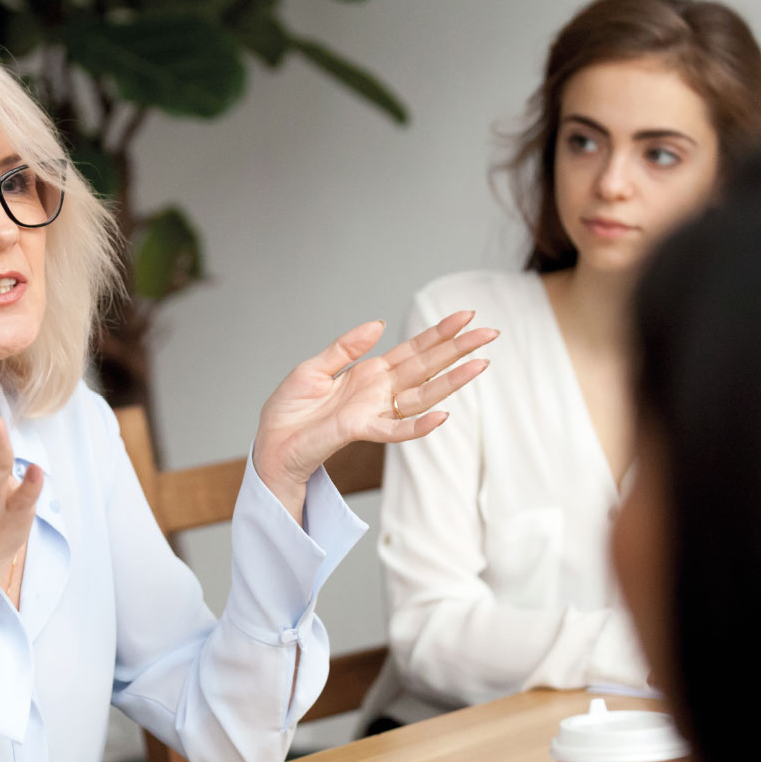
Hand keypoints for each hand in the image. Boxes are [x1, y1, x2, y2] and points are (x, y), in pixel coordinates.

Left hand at [253, 311, 496, 502]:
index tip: (465, 316)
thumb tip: (378, 324)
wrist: (270, 444)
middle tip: (490, 332)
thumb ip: (345, 347)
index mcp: (369, 373)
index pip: (412, 350)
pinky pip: (396, 430)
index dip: (438, 333)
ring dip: (451, 382)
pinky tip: (443, 416)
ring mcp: (374, 412)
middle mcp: (379, 392)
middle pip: (426, 367)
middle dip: (458, 350)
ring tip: (481, 365)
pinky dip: (419, 425)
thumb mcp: (313, 368)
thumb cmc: (289, 412)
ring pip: (422, 396)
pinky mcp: (360, 430)